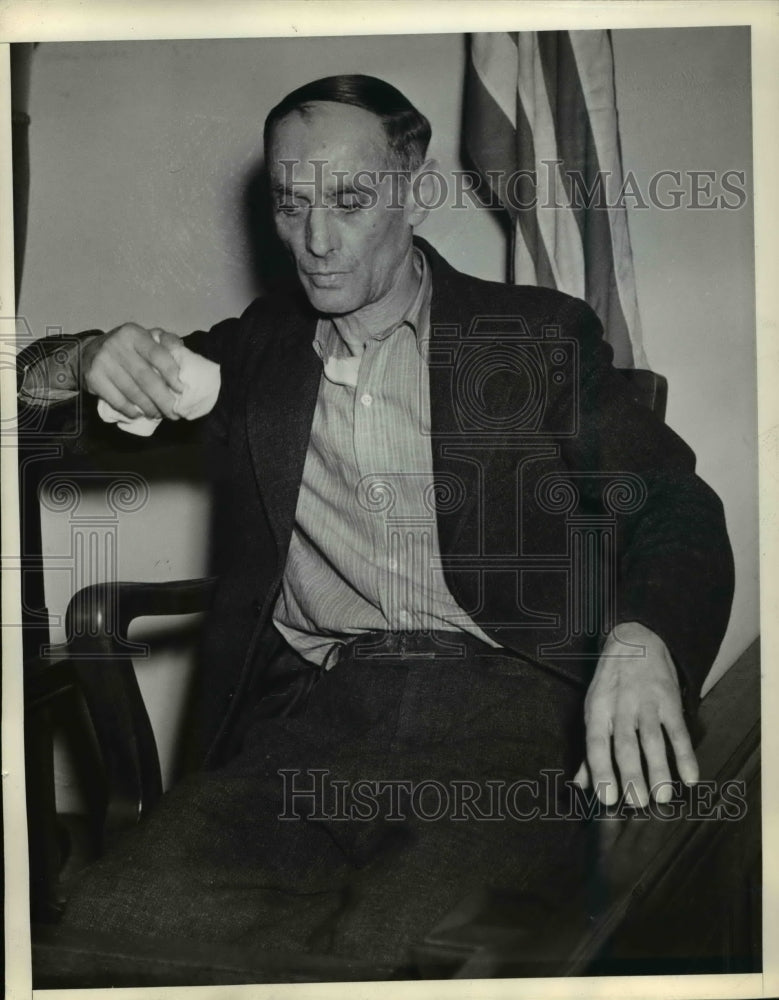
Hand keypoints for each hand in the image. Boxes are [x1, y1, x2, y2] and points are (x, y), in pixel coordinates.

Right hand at [81, 323, 184, 419]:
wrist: (89, 351)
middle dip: (163, 399)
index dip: (171, 373)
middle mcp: (117, 345)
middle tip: (174, 412)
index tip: (181, 389)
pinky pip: (117, 400)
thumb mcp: (146, 337)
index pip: (157, 354)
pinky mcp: (93, 378)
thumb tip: (184, 357)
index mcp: (134, 333)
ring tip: (159, 415)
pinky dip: (131, 410)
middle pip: (146, 378)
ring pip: (132, 392)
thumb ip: (166, 343)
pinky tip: (139, 414)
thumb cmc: (128, 348)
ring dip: (149, 408)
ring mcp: (103, 362)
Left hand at [573, 621, 698, 806]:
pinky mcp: (669, 700)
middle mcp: (620, 706)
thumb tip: (580, 784)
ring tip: (662, 797)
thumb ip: (590, 750)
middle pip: (625, 745)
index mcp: (597, 710)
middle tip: (638, 804)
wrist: (635, 640)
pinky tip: (690, 778)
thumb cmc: (611, 683)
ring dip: (658, 769)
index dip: (600, 772)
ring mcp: (646, 702)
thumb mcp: (594, 709)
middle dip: (631, 776)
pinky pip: (678, 731)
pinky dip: (685, 755)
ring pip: (652, 740)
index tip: (607, 799)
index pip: (596, 744)